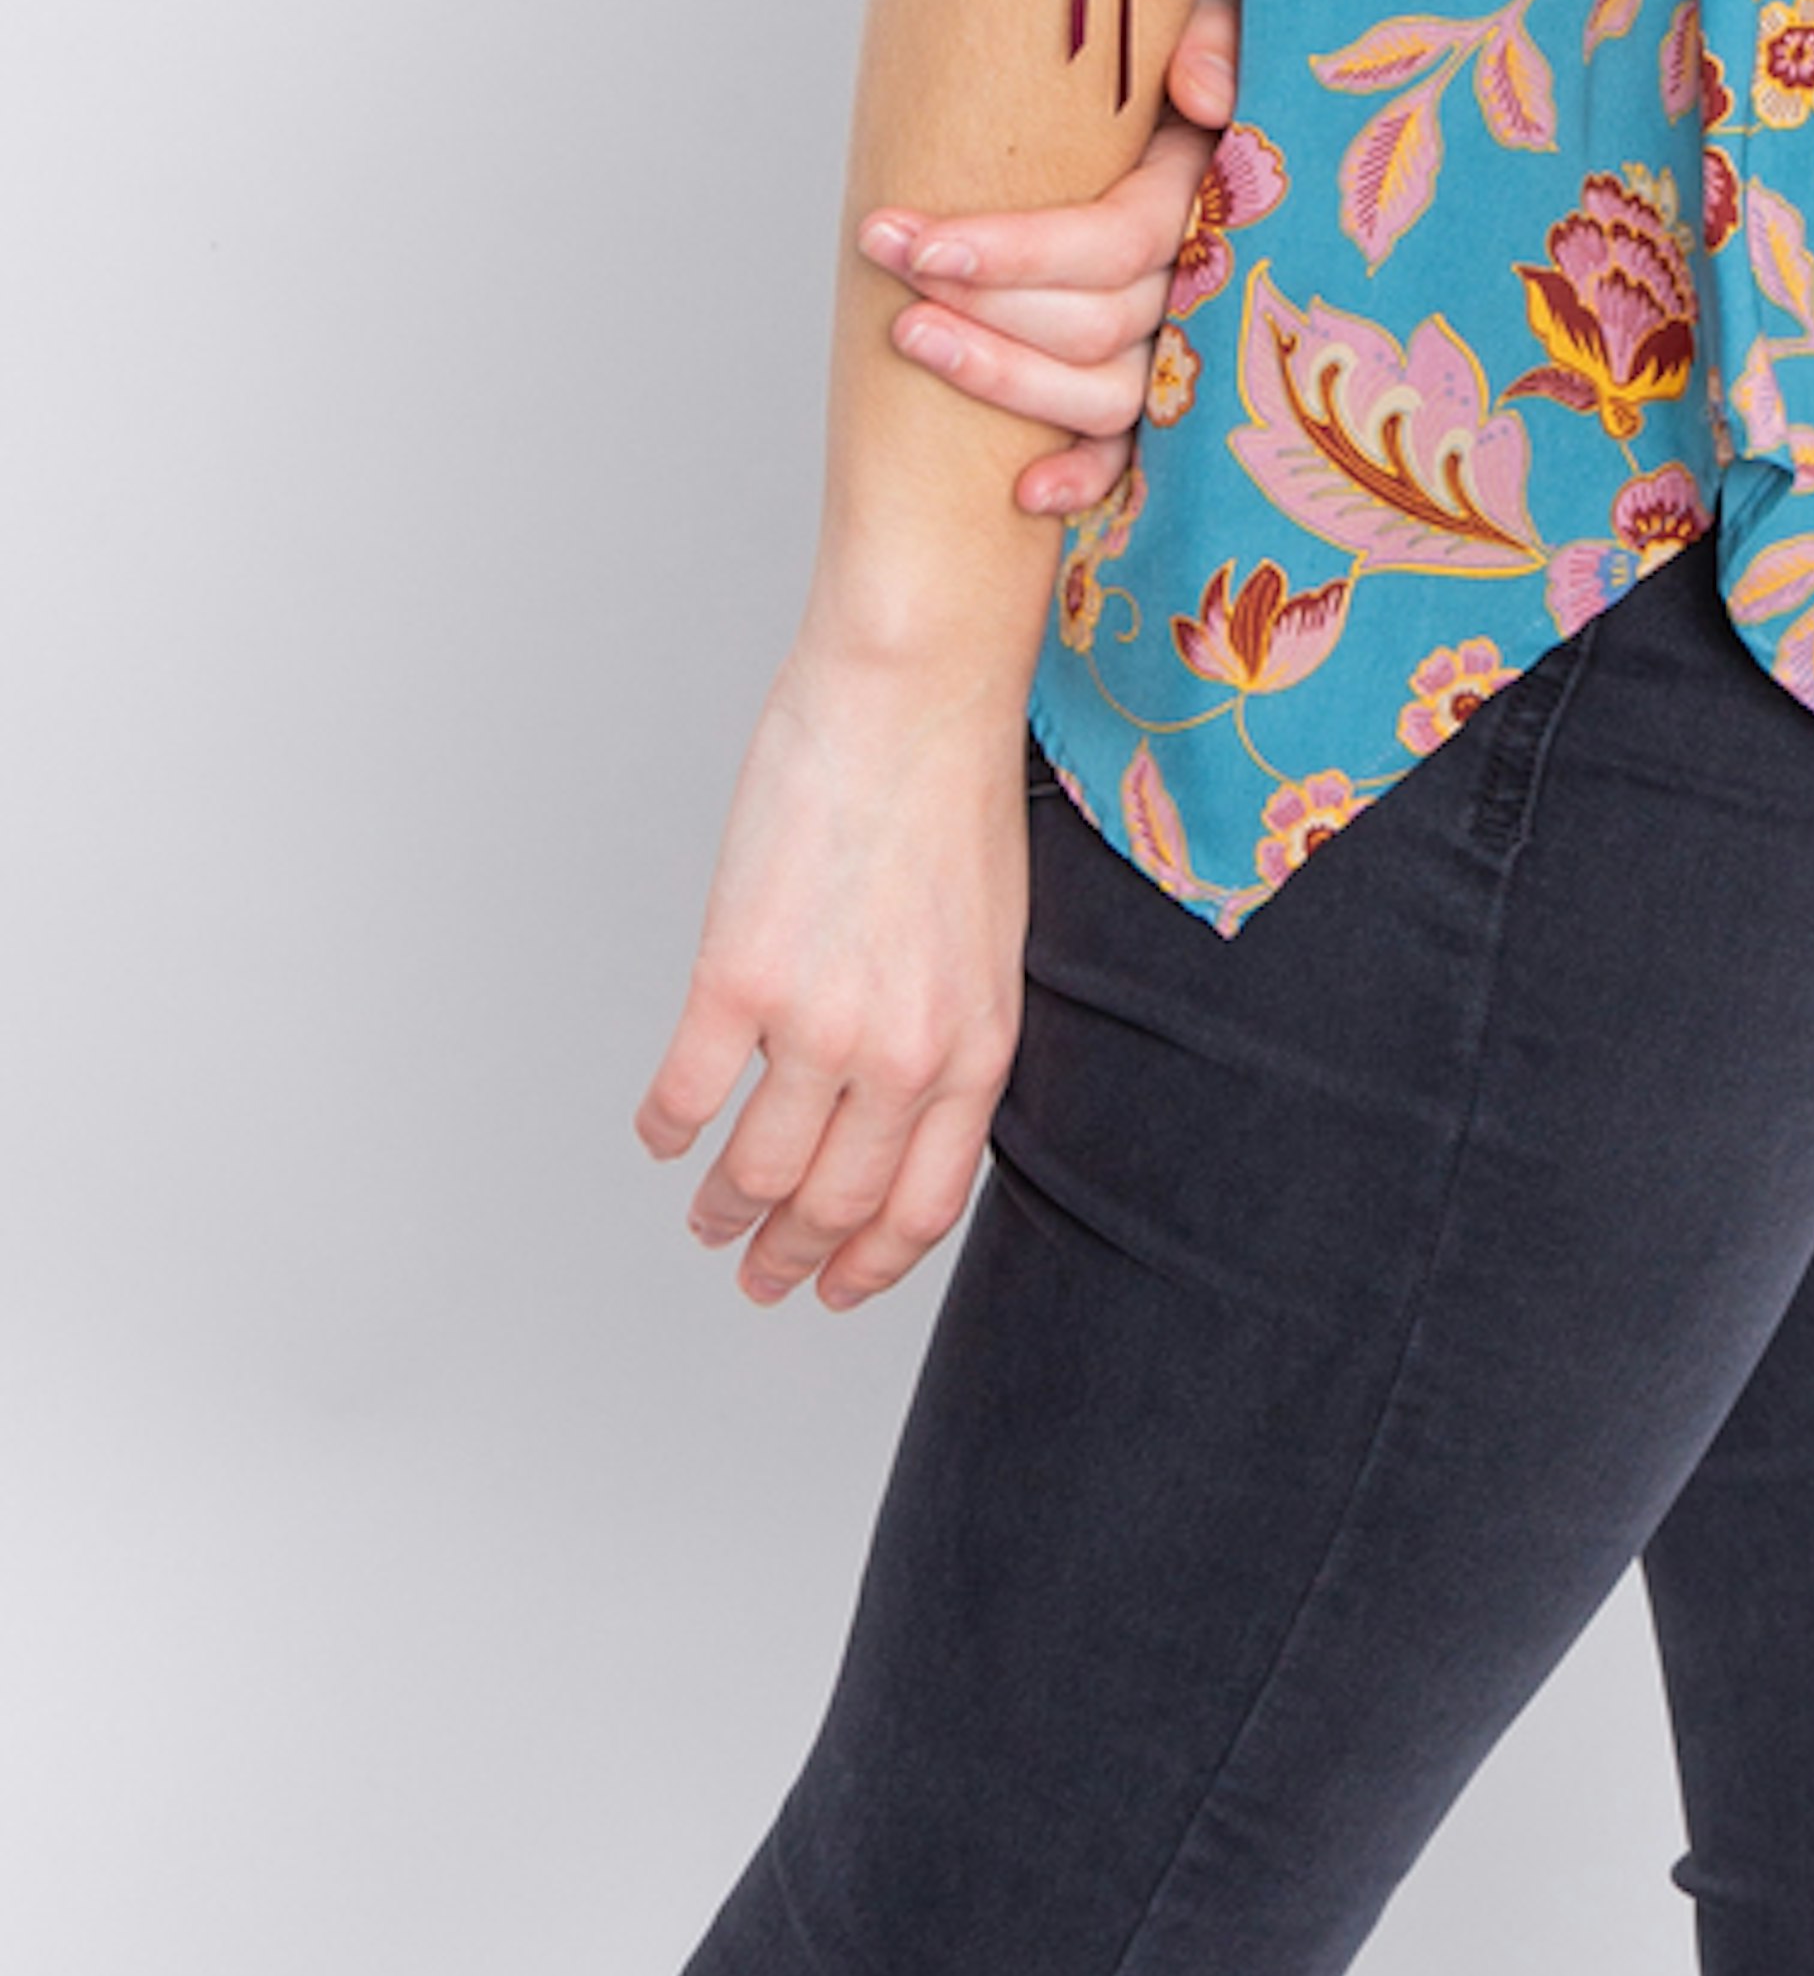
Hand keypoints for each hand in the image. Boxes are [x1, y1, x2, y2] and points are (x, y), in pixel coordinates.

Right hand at [633, 637, 1031, 1307]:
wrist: (916, 688)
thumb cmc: (956, 784)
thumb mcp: (990, 934)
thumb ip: (951, 1025)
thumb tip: (903, 1097)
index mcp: (975, 1043)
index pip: (922, 1204)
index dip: (871, 1264)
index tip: (835, 1287)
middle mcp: (903, 1054)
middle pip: (834, 1205)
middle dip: (789, 1256)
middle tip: (756, 1272)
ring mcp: (818, 1020)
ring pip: (757, 1168)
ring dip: (724, 1207)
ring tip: (707, 1215)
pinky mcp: (739, 975)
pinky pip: (687, 1092)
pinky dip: (667, 1128)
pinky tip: (662, 1134)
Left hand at [853, 0, 1243, 514]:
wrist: (1186, 43)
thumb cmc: (1177, 17)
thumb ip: (1212, 27)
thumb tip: (1199, 91)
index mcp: (1209, 183)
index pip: (1118, 242)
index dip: (1014, 251)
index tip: (912, 238)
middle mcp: (1207, 268)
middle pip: (1099, 323)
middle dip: (979, 301)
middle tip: (888, 256)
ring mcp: (1190, 329)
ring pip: (1106, 392)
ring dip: (1000, 377)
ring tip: (902, 333)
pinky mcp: (1170, 374)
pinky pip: (1139, 448)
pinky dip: (1087, 476)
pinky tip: (1025, 494)